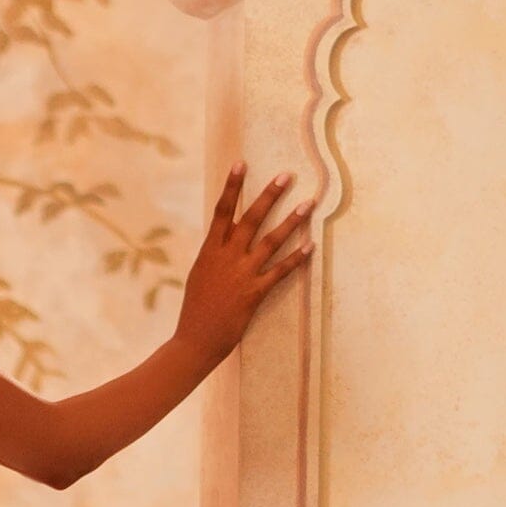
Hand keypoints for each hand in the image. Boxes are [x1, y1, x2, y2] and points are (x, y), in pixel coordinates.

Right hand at [177, 164, 312, 361]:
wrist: (194, 342)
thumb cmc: (196, 311)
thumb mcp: (200, 276)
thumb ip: (215, 255)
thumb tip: (226, 237)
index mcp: (209, 252)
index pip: (222, 212)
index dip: (231, 187)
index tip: (241, 164)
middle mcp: (226, 259)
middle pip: (250, 219)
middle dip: (269, 195)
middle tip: (286, 176)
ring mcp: (242, 275)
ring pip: (271, 241)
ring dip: (292, 221)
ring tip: (309, 204)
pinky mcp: (254, 293)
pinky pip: (280, 271)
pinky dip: (296, 258)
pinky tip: (310, 245)